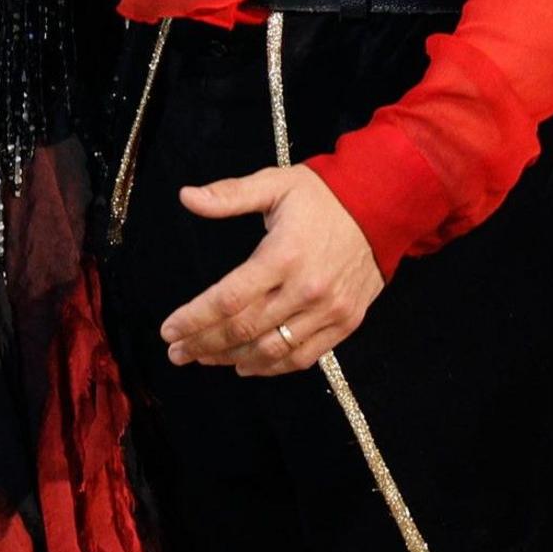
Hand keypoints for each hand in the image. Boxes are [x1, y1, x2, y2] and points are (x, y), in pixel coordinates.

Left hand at [158, 163, 383, 377]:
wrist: (384, 207)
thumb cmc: (323, 196)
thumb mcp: (275, 184)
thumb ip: (229, 195)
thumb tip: (187, 197)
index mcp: (282, 255)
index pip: (228, 299)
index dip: (194, 318)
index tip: (168, 329)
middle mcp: (305, 289)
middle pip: (244, 329)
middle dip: (203, 344)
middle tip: (177, 352)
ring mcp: (328, 310)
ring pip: (271, 350)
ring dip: (231, 359)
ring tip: (204, 359)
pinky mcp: (345, 323)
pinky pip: (303, 357)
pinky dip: (271, 367)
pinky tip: (246, 364)